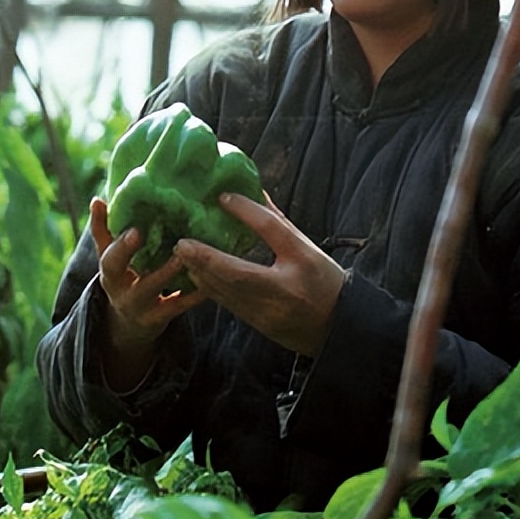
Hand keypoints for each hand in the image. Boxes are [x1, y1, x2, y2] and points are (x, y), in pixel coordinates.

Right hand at [91, 197, 205, 389]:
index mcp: (109, 270)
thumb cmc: (124, 278)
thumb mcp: (111, 258)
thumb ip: (104, 229)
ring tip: (185, 254)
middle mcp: (120, 288)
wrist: (129, 325)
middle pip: (120, 271)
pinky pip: (177, 305)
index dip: (119, 244)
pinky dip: (193, 293)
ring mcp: (138, 305)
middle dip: (129, 252)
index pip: (108, 255)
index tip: (134, 229)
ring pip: (151, 288)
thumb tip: (97, 199)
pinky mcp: (160, 317)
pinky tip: (209, 280)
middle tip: (153, 238)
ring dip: (167, 271)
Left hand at [174, 193, 344, 357]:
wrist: (337, 326)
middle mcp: (284, 289)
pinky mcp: (258, 324)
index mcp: (302, 262)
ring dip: (202, 273)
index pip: (271, 230)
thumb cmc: (324, 281)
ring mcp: (269, 312)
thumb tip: (253, 192)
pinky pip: (228, 304)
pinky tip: (196, 275)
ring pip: (227, 291)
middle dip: (205, 257)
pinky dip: (209, 288)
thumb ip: (276, 222)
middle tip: (182, 242)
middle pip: (238, 271)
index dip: (246, 212)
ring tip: (183, 256)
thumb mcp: (307, 248)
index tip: (222, 197)